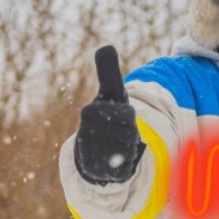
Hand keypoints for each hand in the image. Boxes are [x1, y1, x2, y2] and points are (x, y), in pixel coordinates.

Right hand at [74, 45, 143, 184]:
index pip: (127, 114)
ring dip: (130, 147)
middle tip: (119, 131)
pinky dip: (127, 163)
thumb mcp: (110, 94)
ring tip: (117, 144)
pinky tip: (118, 160)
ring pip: (130, 149)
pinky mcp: (99, 172)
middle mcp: (87, 134)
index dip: (128, 116)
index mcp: (89, 112)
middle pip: (131, 132)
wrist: (93, 152)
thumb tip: (105, 46)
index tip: (119, 116)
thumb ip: (108, 72)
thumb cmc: (106, 117)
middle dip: (130, 131)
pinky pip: (127, 167)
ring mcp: (92, 154)